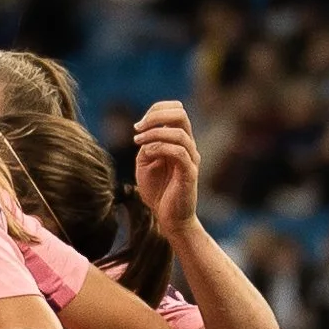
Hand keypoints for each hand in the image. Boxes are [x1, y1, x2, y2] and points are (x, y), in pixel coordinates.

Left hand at [132, 99, 201, 237]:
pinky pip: (179, 152)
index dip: (156, 110)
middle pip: (181, 115)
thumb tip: (144, 132)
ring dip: (154, 133)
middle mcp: (188, 146)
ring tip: (137, 141)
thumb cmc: (158, 190)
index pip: (176, 111)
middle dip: (156, 116)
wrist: (169, 218)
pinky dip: (160, 148)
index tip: (138, 125)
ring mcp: (191, 159)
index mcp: (179, 141)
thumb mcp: (145, 162)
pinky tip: (146, 154)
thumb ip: (146, 145)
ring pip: (180, 133)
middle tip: (138, 128)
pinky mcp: (190, 173)